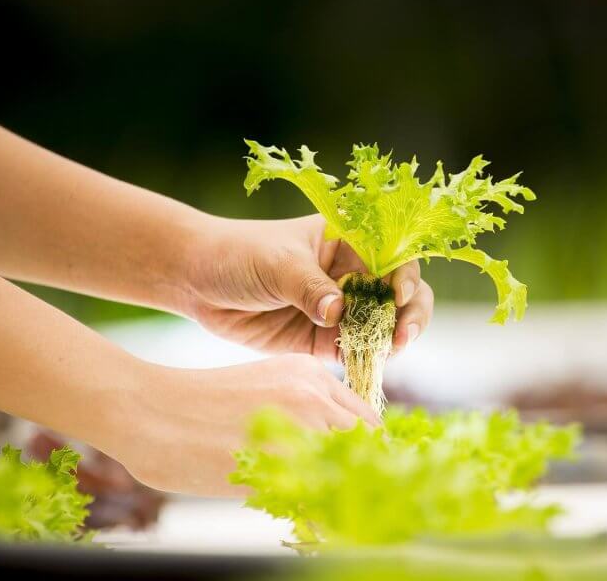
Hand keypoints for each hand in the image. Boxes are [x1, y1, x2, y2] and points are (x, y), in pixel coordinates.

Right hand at [113, 354, 380, 494]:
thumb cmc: (197, 407)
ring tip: (326, 514)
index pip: (366, 421)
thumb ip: (301, 412)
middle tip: (350, 503)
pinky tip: (305, 524)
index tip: (361, 478)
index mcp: (310, 374)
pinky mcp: (277, 462)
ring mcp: (298, 427)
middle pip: (368, 446)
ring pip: (349, 472)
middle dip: (363, 476)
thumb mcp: (262, 390)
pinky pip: (318, 500)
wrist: (148, 410)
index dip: (368, 454)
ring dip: (343, 496)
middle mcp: (313, 394)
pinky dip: (318, 517)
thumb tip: (333, 453)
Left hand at [172, 214, 433, 359]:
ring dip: (389, 341)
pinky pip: (354, 351)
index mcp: (348, 241)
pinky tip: (365, 366)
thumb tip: (339, 312)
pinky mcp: (322, 339)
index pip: (393, 257)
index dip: (405, 278)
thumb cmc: (239, 254)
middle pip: (399, 294)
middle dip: (409, 315)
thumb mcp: (277, 264)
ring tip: (386, 353)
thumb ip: (309, 287)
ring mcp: (340, 308)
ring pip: (381, 326)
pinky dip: (365, 360)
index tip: (399, 297)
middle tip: (402, 337)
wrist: (196, 280)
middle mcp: (351, 274)